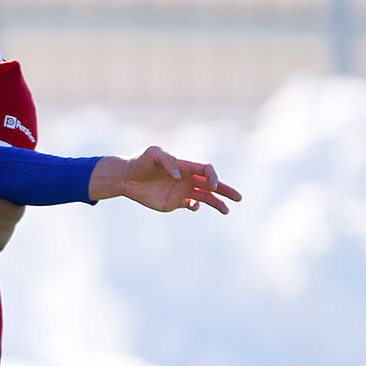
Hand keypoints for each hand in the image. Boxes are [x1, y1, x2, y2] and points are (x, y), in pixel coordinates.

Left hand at [91, 146, 239, 212]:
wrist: (126, 178)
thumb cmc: (139, 162)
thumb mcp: (152, 154)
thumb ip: (167, 160)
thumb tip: (179, 175)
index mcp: (185, 165)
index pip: (206, 170)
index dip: (213, 176)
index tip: (211, 185)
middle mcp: (187, 178)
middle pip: (212, 184)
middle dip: (226, 190)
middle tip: (239, 198)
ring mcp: (182, 191)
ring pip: (205, 197)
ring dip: (217, 203)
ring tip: (227, 210)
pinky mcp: (174, 202)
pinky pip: (191, 205)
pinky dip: (196, 207)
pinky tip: (194, 207)